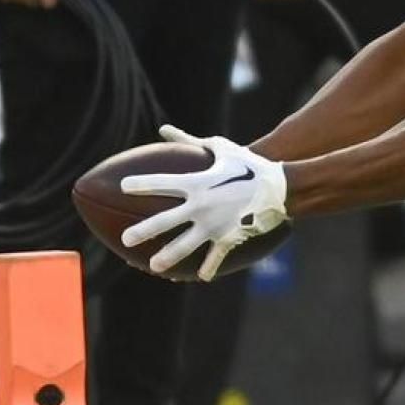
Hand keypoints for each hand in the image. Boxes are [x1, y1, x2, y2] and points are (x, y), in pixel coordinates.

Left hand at [120, 125, 289, 279]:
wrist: (281, 187)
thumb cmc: (250, 164)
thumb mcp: (221, 147)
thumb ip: (189, 141)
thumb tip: (164, 129)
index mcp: (196, 183)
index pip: (160, 183)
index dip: (140, 184)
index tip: (124, 187)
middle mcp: (201, 206)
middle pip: (164, 221)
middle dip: (142, 232)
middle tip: (126, 239)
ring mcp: (214, 224)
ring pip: (185, 245)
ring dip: (168, 258)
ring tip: (155, 267)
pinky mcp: (229, 237)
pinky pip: (216, 256)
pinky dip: (209, 267)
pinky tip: (202, 276)